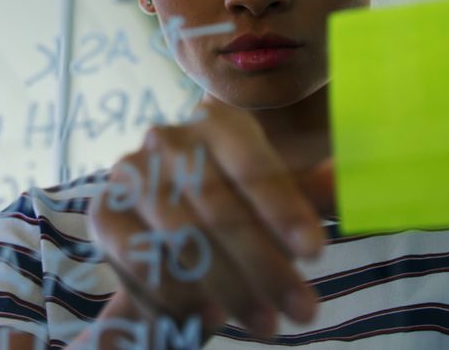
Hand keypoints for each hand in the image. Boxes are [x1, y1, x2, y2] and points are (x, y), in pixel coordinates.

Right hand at [88, 99, 333, 337]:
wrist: (171, 238)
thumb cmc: (236, 212)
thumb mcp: (275, 201)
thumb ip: (309, 192)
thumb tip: (342, 180)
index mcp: (216, 124)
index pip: (253, 166)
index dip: (285, 209)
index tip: (318, 252)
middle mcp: (167, 139)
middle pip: (219, 206)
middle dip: (265, 264)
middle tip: (303, 310)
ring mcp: (130, 174)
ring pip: (183, 236)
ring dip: (229, 287)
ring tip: (267, 324)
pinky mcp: (105, 214)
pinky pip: (140, 259)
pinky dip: (178, 293)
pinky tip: (210, 318)